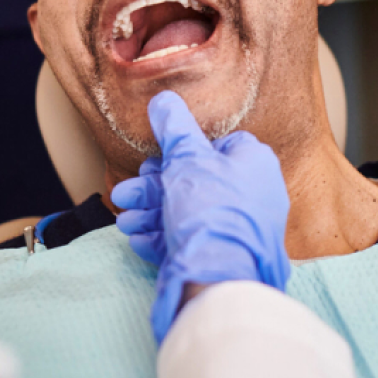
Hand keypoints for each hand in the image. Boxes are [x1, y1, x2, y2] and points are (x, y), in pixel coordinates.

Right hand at [112, 91, 290, 343]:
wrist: (220, 278)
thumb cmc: (209, 208)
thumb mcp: (186, 158)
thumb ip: (174, 128)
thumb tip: (163, 99)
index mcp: (252, 163)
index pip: (218, 145)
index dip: (183, 151)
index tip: (156, 160)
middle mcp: (252, 194)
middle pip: (194, 181)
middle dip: (152, 188)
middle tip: (125, 194)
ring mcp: (241, 228)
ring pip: (189, 212)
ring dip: (150, 213)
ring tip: (124, 222)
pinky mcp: (227, 256)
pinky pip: (193, 239)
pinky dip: (163, 236)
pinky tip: (138, 240)